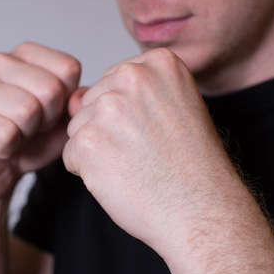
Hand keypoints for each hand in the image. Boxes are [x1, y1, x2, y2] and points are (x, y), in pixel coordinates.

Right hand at [0, 42, 81, 201]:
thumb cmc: (32, 139)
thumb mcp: (66, 119)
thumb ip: (79, 102)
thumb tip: (84, 95)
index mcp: (27, 54)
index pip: (68, 69)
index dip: (66, 101)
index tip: (51, 113)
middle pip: (49, 88)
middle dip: (48, 119)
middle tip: (32, 127)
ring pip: (26, 110)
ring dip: (27, 134)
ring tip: (15, 134)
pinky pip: (4, 132)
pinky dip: (9, 148)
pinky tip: (0, 146)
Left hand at [63, 48, 237, 250]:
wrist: (202, 210)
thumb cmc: (191, 165)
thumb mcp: (172, 108)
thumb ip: (125, 93)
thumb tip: (73, 98)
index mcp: (159, 63)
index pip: (114, 81)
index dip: (129, 114)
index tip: (154, 131)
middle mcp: (132, 76)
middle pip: (93, 101)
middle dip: (109, 129)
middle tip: (145, 151)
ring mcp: (109, 107)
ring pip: (79, 127)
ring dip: (98, 149)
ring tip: (134, 165)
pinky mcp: (88, 141)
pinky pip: (71, 154)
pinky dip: (89, 172)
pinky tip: (121, 178)